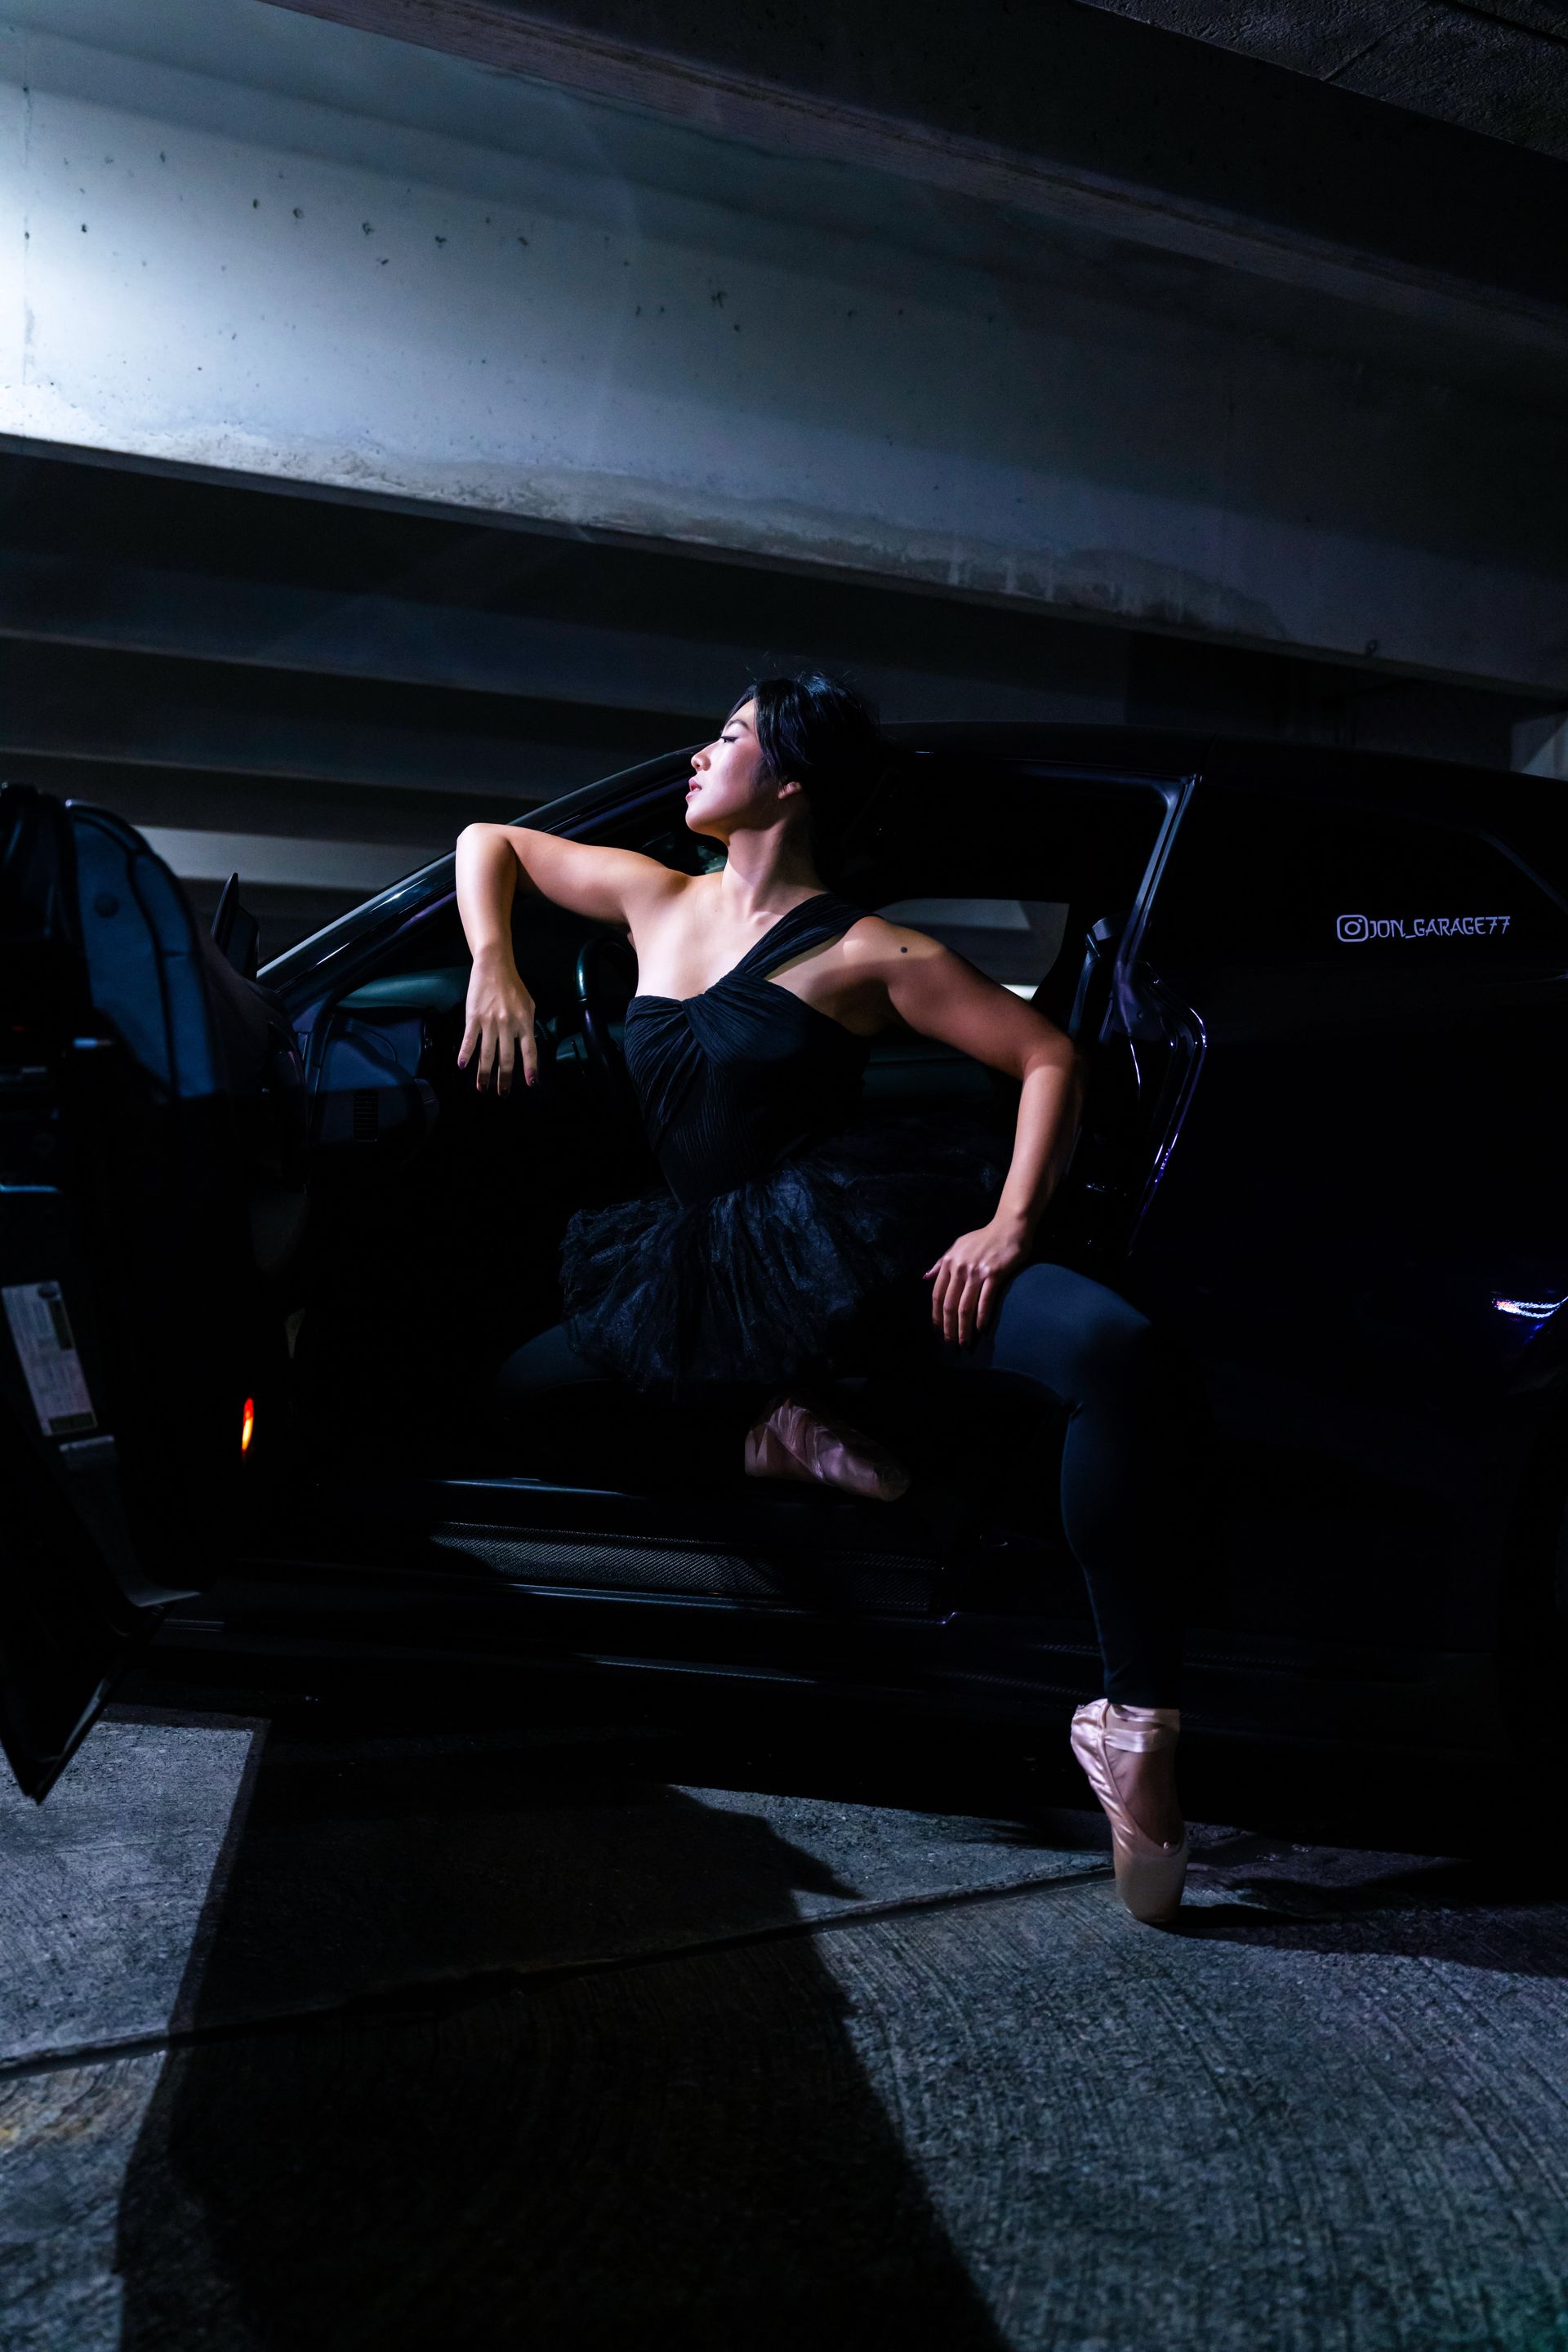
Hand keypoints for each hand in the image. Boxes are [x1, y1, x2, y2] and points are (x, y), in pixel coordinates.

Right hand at [458, 951, 538, 1093]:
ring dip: (484, 1074)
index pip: (529, 1050)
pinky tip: (462, 1066)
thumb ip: (528, 1025)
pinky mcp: (474, 1017)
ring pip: (487, 1054)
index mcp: (524, 1022)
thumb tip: (527, 1044)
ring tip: (482, 1088)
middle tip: (502, 1093)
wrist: (494, 966)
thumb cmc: (513, 985)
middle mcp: (508, 1024)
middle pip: (506, 1058)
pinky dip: (466, 1054)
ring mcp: (490, 1022)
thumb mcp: (529, 1004)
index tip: (530, 1083)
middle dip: (504, 1079)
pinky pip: (469, 1040)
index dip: (530, 1068)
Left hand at [924, 1217, 1030, 1348]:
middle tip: (950, 1343)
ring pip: (966, 1307)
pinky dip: (982, 1317)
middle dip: (948, 1327)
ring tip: (964, 1342)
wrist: (1010, 1226)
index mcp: (949, 1262)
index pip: (938, 1295)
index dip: (937, 1315)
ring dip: (964, 1328)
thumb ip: (941, 1262)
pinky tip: (981, 1329)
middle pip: (950, 1305)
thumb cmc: (984, 1237)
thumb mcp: (958, 1245)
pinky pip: (985, 1301)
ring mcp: (977, 1272)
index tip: (938, 1330)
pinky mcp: (994, 1275)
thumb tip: (925, 1277)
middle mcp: (960, 1268)